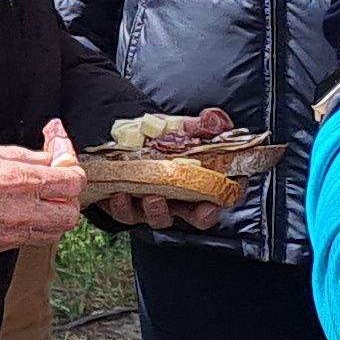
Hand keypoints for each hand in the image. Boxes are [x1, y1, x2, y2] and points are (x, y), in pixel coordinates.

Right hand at [0, 118, 86, 252]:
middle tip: (55, 184)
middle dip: (68, 198)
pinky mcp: (1, 245)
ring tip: (41, 200)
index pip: (73, 180)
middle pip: (71, 213)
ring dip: (55, 215)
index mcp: (22, 180)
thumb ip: (29, 157)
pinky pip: (34, 240)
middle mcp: (22, 210)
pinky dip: (37, 228)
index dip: (71, 166)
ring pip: (56, 231)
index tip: (60, 156)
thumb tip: (51, 158)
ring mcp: (13, 232)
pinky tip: (25, 213)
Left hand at [121, 104, 233, 230]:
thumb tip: (214, 121)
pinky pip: (127, 215)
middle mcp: (184, 199)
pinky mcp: (131, 207)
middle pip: (194, 218)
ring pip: (160, 218)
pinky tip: (119, 194)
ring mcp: (158, 205)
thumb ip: (206, 124)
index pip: (220, 201)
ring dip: (154, 211)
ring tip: (148, 195)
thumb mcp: (186, 125)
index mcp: (203, 182)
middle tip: (173, 200)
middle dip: (190, 215)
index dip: (216, 208)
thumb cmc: (166, 134)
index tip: (209, 206)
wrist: (133, 134)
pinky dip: (123, 207)